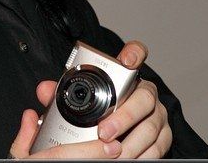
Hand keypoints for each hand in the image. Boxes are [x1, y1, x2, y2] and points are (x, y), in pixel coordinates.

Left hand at [9, 41, 171, 158]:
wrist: (113, 138)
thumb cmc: (92, 116)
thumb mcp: (73, 104)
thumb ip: (58, 95)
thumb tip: (44, 89)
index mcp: (125, 79)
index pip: (135, 55)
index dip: (134, 54)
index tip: (127, 60)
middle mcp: (145, 94)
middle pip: (145, 98)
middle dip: (125, 117)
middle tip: (104, 132)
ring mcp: (157, 115)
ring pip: (151, 126)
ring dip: (131, 142)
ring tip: (111, 152)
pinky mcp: (163, 137)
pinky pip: (159, 146)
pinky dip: (142, 155)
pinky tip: (125, 159)